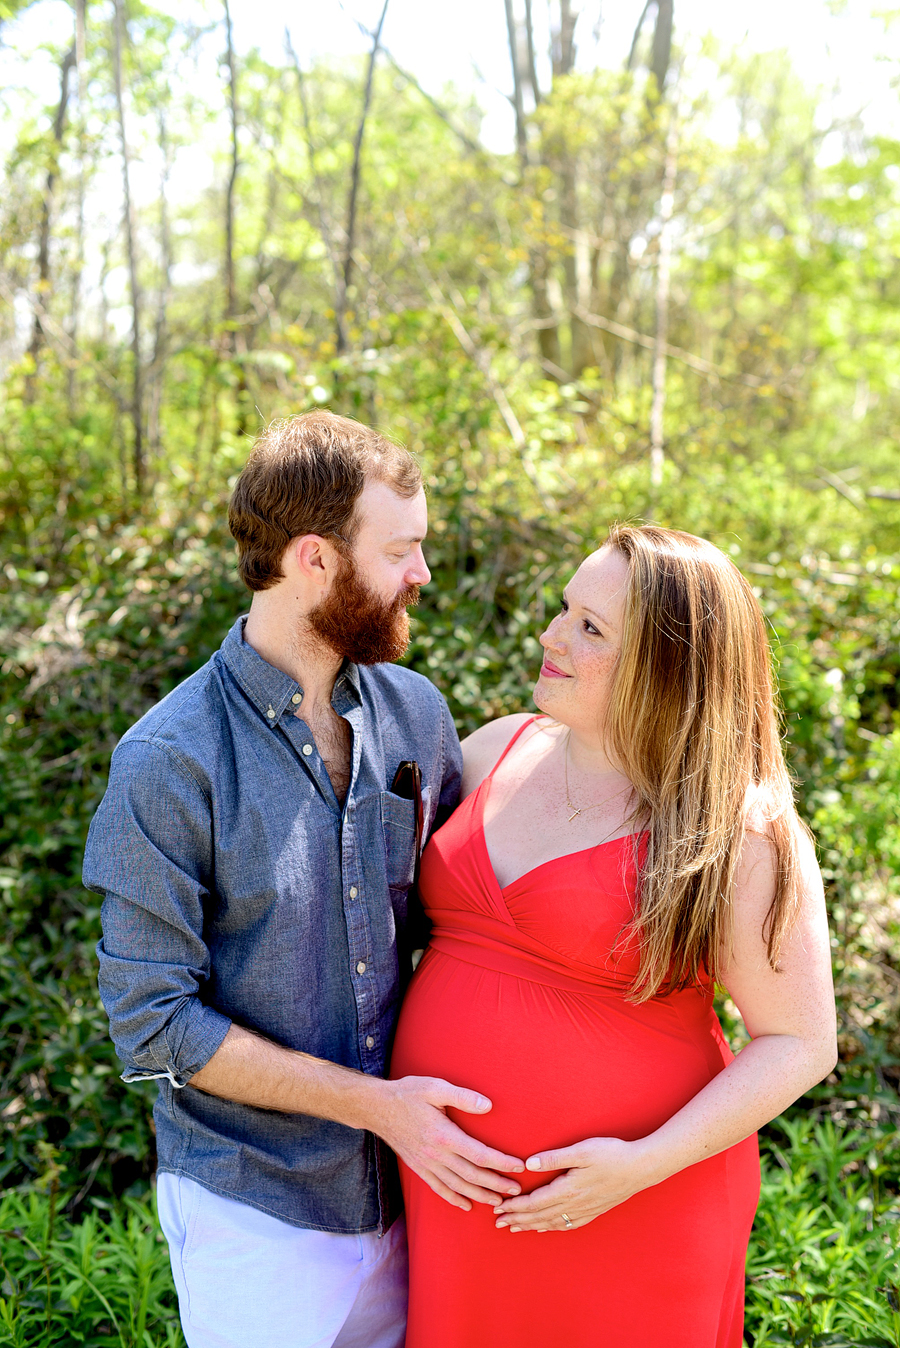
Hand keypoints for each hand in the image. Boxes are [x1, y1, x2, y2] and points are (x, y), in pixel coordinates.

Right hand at [374, 1076, 524, 1211]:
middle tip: (516, 1191)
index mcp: (444, 1135)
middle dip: (496, 1185)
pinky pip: (439, 1189)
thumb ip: (463, 1097)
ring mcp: (427, 1164)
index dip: (501, 1163)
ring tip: (498, 1201)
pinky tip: (467, 1205)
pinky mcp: (419, 1168)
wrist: (377, 1108)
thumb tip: (488, 1106)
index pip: (479, 1154)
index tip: (519, 1167)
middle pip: (472, 1176)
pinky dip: (454, 1199)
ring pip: (458, 1186)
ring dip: (480, 1195)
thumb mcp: (435, 1087)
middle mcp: (436, 1155)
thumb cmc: (408, 1094)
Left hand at [493, 1136, 653, 1231]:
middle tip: (498, 1222)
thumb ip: (555, 1157)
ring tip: (515, 1228)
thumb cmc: (612, 1154)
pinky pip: (568, 1225)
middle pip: (540, 1216)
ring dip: (531, 1225)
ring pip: (552, 1223)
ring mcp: (585, 1210)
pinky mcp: (594, 1211)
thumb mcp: (582, 1150)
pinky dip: (552, 1227)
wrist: (642, 1168)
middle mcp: (575, 1205)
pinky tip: (545, 1227)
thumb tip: (529, 1164)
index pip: (534, 1202)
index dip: (515, 1206)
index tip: (498, 1208)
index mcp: (568, 1190)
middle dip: (517, 1219)